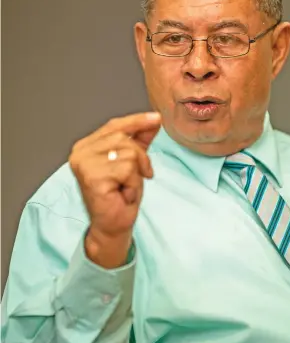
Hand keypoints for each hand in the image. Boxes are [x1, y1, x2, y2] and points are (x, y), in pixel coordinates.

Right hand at [69, 112, 160, 267]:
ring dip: (136, 174)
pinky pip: (127, 169)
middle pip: (123, 138)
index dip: (136, 121)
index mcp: (86, 146)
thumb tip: (153, 120)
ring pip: (128, 153)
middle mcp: (80, 153)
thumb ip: (140, 140)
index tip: (156, 118)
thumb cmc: (119, 195)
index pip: (113, 126)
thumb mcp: (133, 162)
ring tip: (126, 187)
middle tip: (139, 176)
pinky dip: (133, 183)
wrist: (113, 224)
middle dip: (140, 157)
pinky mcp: (92, 177)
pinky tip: (123, 194)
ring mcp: (84, 164)